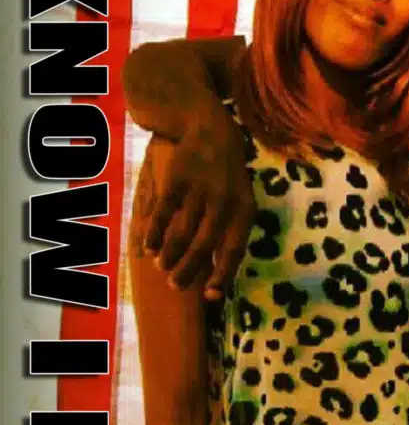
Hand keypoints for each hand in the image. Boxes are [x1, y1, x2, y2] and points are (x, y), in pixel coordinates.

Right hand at [142, 115, 254, 300]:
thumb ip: (229, 233)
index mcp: (244, 210)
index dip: (222, 275)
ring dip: (170, 255)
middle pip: (204, 245)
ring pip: (181, 232)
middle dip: (188, 269)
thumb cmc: (225, 176)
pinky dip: (154, 234)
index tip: (210, 296)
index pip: (234, 250)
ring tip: (161, 266)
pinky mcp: (177, 178)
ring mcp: (200, 190)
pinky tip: (148, 248)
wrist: (209, 128)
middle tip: (176, 285)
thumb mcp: (238, 200)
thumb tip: (219, 273)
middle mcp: (225, 202)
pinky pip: (163, 213)